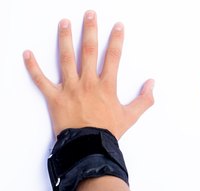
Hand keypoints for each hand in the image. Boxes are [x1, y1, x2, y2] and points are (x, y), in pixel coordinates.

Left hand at [24, 10, 153, 139]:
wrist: (89, 147)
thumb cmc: (109, 131)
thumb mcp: (131, 116)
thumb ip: (144, 99)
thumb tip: (151, 84)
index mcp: (106, 86)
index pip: (113, 57)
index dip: (116, 40)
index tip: (118, 26)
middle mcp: (88, 83)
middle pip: (89, 51)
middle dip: (90, 30)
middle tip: (89, 14)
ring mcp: (70, 89)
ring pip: (66, 59)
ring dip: (65, 39)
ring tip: (64, 23)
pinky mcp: (55, 98)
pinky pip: (41, 80)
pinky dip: (33, 67)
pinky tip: (28, 53)